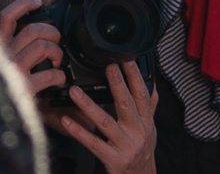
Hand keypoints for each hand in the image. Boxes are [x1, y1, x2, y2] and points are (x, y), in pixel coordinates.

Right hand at [0, 0, 69, 94]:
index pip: (8, 16)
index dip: (24, 5)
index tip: (37, 3)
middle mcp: (3, 54)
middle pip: (33, 30)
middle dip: (51, 32)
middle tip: (56, 39)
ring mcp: (14, 70)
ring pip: (43, 47)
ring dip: (57, 52)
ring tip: (57, 59)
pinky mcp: (24, 87)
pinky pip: (50, 74)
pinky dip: (59, 76)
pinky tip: (58, 79)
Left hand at [57, 58, 162, 173]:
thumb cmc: (143, 153)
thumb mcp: (150, 129)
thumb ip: (149, 107)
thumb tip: (152, 84)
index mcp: (146, 122)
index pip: (142, 95)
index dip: (134, 76)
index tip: (126, 60)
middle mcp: (137, 132)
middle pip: (126, 104)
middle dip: (117, 84)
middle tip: (107, 67)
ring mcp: (125, 146)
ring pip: (105, 122)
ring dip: (88, 105)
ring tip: (74, 92)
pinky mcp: (113, 159)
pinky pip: (93, 143)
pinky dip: (78, 131)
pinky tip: (67, 120)